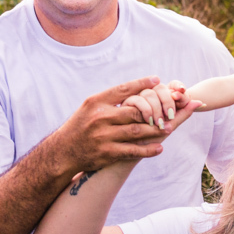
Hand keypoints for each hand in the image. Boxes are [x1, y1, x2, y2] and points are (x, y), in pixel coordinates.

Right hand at [55, 77, 182, 174]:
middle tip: (170, 109)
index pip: (123, 89)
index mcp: (96, 102)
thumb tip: (135, 89)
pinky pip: (132, 151)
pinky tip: (159, 148)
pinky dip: (148, 150)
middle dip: (154, 111)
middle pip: (134, 111)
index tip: (157, 80)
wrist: (63, 152)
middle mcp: (100, 117)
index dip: (141, 84)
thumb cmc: (80, 126)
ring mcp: (104, 136)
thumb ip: (110, 99)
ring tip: (170, 128)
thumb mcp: (90, 107)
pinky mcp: (107, 153)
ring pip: (137, 131)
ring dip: (155, 130)